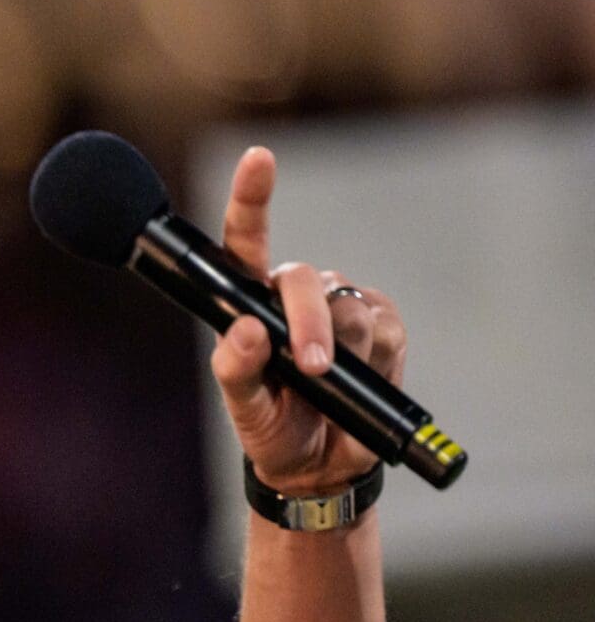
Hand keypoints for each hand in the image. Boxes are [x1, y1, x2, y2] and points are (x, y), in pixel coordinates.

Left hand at [207, 145, 410, 498]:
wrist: (321, 464)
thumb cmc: (272, 428)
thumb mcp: (245, 409)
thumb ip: (236, 372)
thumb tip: (243, 333)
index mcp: (249, 303)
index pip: (246, 241)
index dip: (251, 197)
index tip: (258, 157)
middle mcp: (293, 294)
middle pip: (303, 283)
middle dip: (310, 325)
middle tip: (311, 368)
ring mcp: (341, 304)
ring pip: (349, 307)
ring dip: (343, 349)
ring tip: (326, 386)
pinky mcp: (383, 322)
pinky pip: (384, 328)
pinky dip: (376, 356)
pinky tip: (363, 375)